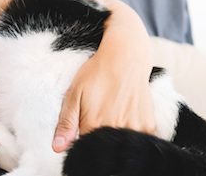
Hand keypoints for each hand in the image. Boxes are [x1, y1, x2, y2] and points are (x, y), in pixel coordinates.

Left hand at [52, 0, 155, 151]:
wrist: (126, 57)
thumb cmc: (97, 74)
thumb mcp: (74, 94)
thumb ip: (66, 123)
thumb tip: (57, 149)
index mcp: (94, 126)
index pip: (85, 148)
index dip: (81, 141)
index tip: (83, 127)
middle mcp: (116, 130)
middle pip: (104, 148)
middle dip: (98, 138)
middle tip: (100, 112)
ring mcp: (135, 128)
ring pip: (121, 146)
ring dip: (114, 137)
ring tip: (112, 111)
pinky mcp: (149, 125)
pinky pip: (139, 140)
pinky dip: (131, 134)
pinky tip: (125, 116)